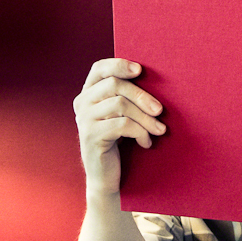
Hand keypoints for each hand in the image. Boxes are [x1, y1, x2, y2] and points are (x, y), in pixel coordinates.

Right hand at [73, 58, 165, 196]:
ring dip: (145, 118)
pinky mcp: (91, 136)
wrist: (105, 176)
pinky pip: (122, 125)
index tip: (140, 70)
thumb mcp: (120, 115)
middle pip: (115, 85)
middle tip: (160, 110)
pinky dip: (140, 132)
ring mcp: (84, 119)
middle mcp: (82, 103)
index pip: (99, 68)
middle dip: (142, 96)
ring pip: (120, 105)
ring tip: (159, 130)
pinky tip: (146, 143)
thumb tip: (155, 80)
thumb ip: (125, 96)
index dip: (119, 64)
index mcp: (88, 93)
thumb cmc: (118, 141)